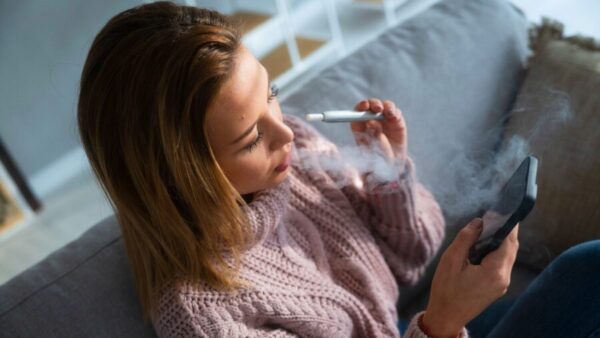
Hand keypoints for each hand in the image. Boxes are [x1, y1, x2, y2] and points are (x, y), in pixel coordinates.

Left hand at [351, 98, 407, 160]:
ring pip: (384, 106)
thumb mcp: (374, 151)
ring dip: (386, 107)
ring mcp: (384, 119)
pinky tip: (395, 118)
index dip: (360, 107)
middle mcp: (371, 120)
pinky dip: (395, 112)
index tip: (364, 106)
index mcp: (359, 127)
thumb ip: (373, 137)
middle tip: (378, 109)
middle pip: (370, 105)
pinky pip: (395, 112)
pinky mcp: (396, 120)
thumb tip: (372, 122)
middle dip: (373, 104)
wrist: (392, 165)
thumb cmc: (378, 159)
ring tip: (390, 114)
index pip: (357, 112)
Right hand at [422, 219, 519, 337]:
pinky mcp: (497, 287)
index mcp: (495, 271)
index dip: (507, 223)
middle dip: (505, 230)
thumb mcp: (451, 260)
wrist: (445, 317)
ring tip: (487, 227)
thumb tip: (479, 222)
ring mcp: (502, 284)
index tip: (502, 208)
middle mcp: (504, 277)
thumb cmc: (445, 290)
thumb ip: (466, 238)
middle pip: (511, 248)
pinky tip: (483, 245)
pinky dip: (496, 251)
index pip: (509, 241)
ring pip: (508, 256)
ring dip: (500, 241)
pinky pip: (502, 264)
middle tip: (493, 214)